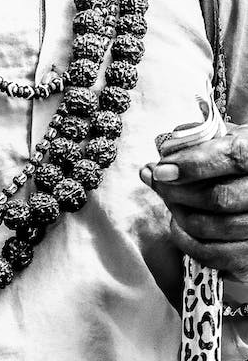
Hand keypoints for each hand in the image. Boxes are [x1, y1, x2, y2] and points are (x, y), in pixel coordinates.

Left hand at [141, 126, 247, 280]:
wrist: (247, 185)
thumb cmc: (231, 161)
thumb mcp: (221, 140)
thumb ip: (195, 141)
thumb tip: (163, 155)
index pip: (232, 156)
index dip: (193, 163)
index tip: (161, 169)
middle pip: (218, 198)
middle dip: (176, 192)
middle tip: (158, 182)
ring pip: (210, 228)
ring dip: (178, 214)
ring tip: (169, 201)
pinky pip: (212, 255)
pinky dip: (186, 241)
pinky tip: (179, 225)